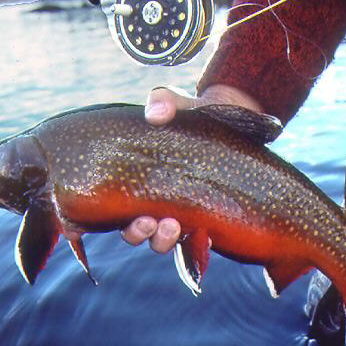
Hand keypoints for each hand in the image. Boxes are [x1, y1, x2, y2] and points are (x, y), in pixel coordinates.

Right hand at [121, 84, 262, 252]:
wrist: (229, 120)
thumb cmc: (194, 115)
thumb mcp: (178, 103)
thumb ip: (164, 101)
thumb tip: (155, 114)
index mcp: (141, 181)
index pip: (119, 210)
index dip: (116, 221)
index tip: (128, 214)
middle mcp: (157, 202)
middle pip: (137, 231)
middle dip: (138, 233)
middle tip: (149, 223)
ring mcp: (182, 211)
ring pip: (164, 241)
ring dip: (164, 240)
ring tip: (174, 227)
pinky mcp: (207, 215)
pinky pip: (197, 241)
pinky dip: (197, 244)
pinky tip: (205, 235)